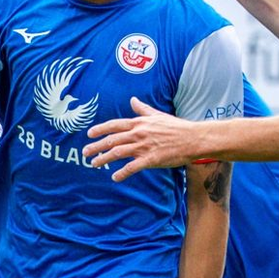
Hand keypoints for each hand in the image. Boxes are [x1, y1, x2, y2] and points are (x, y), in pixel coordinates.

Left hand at [85, 97, 202, 180]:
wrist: (193, 138)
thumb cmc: (176, 127)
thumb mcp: (157, 115)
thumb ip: (142, 109)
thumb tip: (133, 100)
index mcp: (139, 123)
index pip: (114, 125)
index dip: (100, 129)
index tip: (89, 134)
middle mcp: (138, 134)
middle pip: (111, 140)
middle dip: (96, 146)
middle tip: (85, 153)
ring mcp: (144, 146)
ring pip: (117, 153)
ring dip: (104, 159)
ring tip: (94, 164)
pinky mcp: (151, 159)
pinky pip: (132, 167)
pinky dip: (122, 173)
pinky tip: (114, 177)